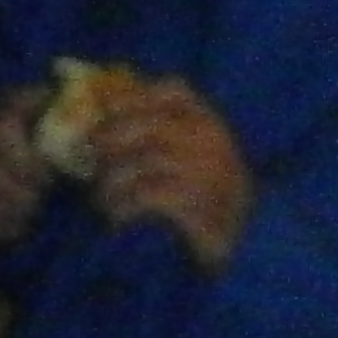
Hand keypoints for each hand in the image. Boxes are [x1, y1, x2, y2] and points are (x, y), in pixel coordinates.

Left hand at [69, 72, 254, 269]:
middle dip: (111, 137)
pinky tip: (116, 217)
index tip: (107, 108)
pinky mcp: (195, 203)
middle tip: (91, 154)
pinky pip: (146, 195)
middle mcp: (210, 140)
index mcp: (210, 124)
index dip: (136, 96)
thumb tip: (107, 120)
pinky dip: (124, 206)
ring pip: (142, 161)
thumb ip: (164, 136)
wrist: (245, 245)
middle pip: (148, 125)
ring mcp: (205, 170)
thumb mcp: (196, 158)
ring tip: (101, 198)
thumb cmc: (209, 199)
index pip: (175, 92)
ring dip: (112, 181)